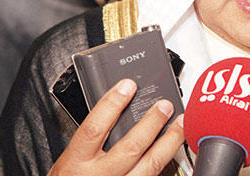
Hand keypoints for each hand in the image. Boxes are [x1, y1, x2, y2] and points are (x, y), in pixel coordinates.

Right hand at [48, 79, 183, 175]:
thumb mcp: (70, 160)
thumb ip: (90, 140)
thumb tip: (115, 108)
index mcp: (76, 162)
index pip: (95, 128)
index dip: (112, 104)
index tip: (128, 86)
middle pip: (131, 146)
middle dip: (152, 123)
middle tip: (164, 105)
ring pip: (151, 164)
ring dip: (169, 141)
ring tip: (179, 123)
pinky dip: (166, 160)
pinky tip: (174, 148)